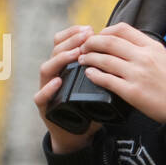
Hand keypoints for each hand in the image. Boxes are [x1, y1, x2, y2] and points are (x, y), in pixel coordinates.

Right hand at [35, 25, 104, 154]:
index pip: (65, 43)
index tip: (89, 29)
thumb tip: (125, 56)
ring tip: (75, 55)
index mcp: (66, 67)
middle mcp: (54, 75)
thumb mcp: (99, 87)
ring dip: (61, 59)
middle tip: (86, 36)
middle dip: (71, 41)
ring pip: (46, 69)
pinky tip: (58, 82)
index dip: (74, 34)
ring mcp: (47, 90)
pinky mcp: (44, 107)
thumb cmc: (89, 109)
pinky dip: (48, 89)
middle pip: (55, 51)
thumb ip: (106, 73)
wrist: (77, 135)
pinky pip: (40, 96)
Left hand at [75, 23, 165, 124]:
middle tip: (83, 47)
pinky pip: (106, 80)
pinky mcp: (132, 92)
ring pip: (104, 60)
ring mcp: (137, 74)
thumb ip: (145, 49)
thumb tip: (123, 45)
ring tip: (82, 59)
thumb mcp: (164, 57)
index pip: (122, 29)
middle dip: (91, 43)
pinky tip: (89, 73)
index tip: (98, 36)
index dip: (105, 31)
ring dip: (89, 58)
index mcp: (152, 47)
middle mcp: (144, 57)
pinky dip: (94, 75)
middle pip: (109, 42)